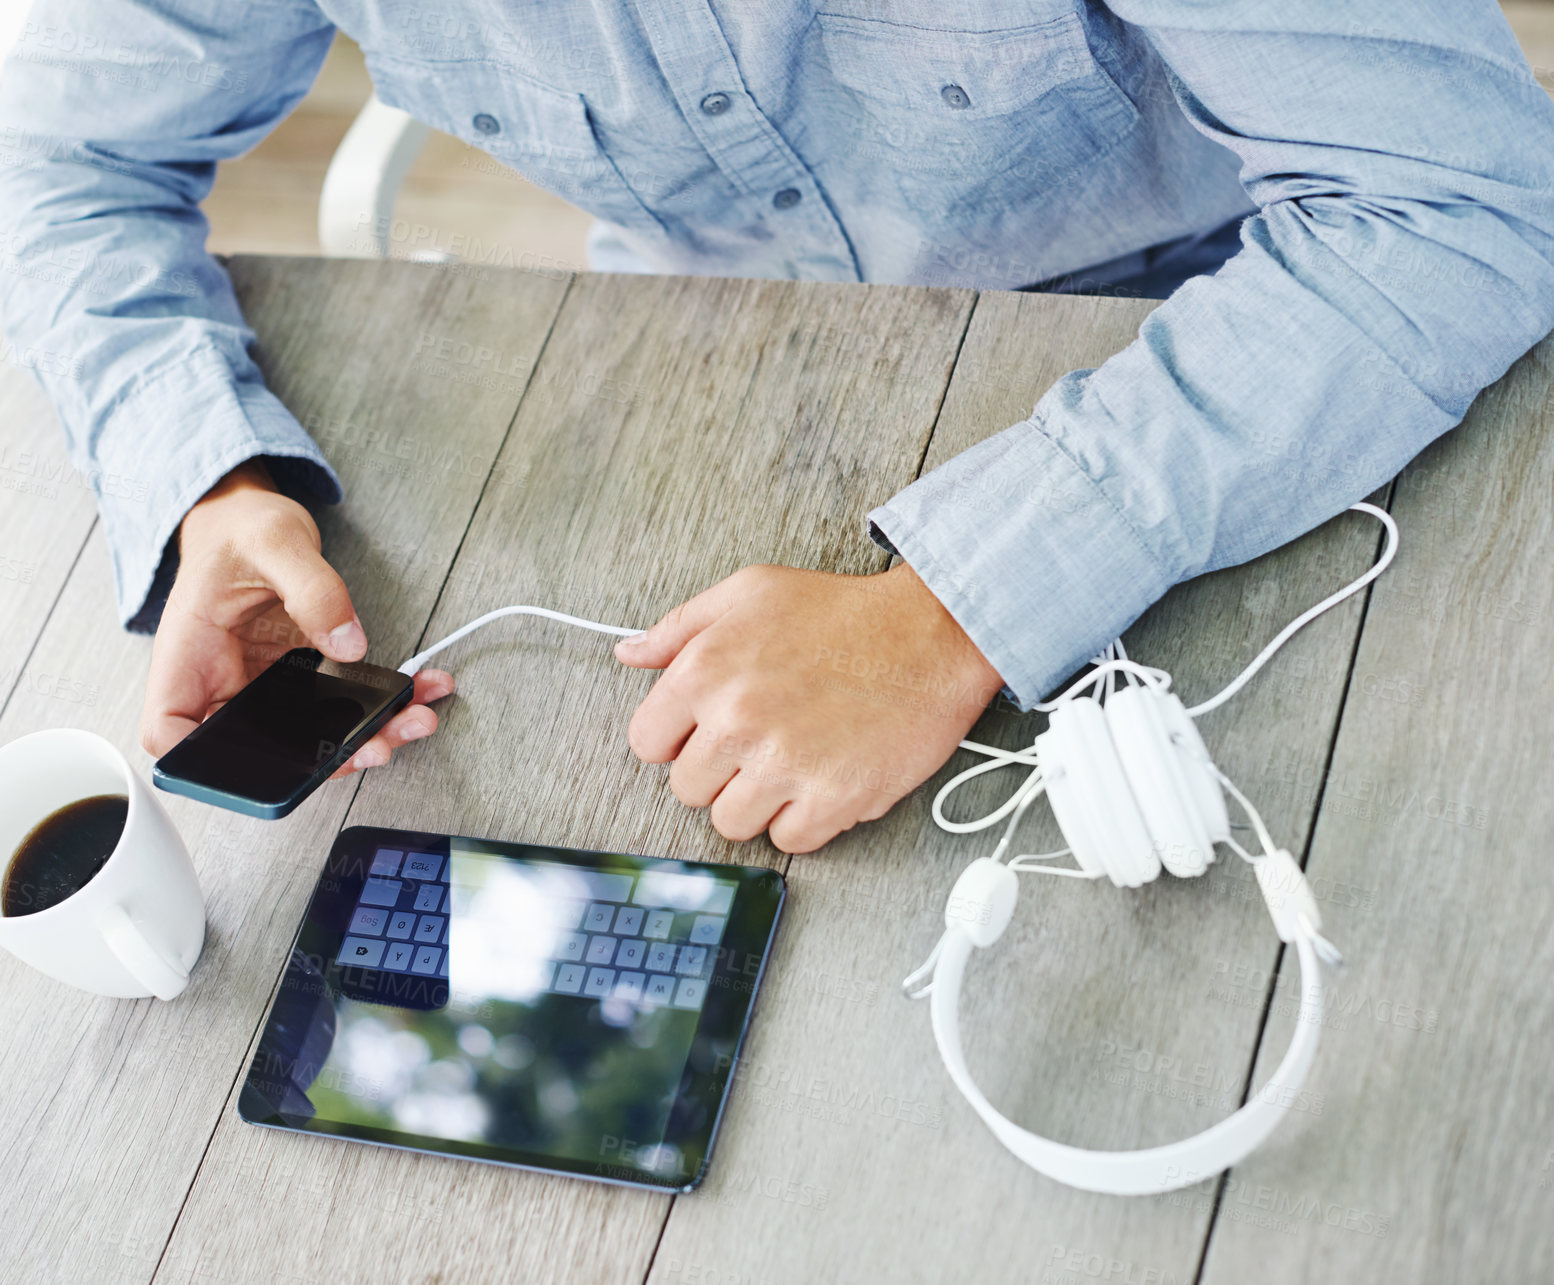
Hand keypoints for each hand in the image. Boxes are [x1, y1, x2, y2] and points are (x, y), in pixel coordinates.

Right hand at [139, 460, 453, 775]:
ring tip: (413, 719)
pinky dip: (380, 704)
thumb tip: (347, 642)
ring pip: (308, 737)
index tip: (267, 767)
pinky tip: (417, 691)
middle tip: (377, 745)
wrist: (253, 519)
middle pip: (259, 750)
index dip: (204, 767)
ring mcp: (262, 687)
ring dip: (366, 735)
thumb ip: (312, 589)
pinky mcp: (298, 680)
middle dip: (325, 758)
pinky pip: (337, 707)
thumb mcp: (274, 541)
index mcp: (188, 658)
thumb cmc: (239, 529)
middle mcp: (222, 683)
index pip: (171, 732)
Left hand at [615, 562, 1002, 852]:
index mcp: (705, 670)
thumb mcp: (750, 592)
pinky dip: (805, 819)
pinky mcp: (832, 799)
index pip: (646, 743)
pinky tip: (822, 779)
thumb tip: (629, 652)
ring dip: (758, 801)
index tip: (705, 734)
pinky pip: (789, 840)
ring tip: (791, 763)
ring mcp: (783, 764)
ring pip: (731, 823)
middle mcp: (736, 720)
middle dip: (719, 771)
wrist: (930, 634)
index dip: (676, 740)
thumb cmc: (842, 613)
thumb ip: (680, 627)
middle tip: (760, 743)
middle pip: (688, 789)